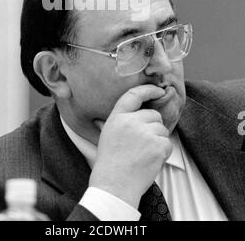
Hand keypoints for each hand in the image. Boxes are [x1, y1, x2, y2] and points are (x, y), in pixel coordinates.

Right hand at [89, 85, 171, 208]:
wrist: (114, 186)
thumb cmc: (110, 163)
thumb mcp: (108, 134)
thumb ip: (121, 121)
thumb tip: (133, 113)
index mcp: (117, 117)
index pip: (133, 95)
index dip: (148, 90)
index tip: (158, 90)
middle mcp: (131, 121)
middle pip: (154, 115)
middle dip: (153, 127)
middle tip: (142, 145)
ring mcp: (145, 133)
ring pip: (162, 129)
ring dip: (158, 141)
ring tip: (144, 154)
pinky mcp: (157, 145)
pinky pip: (168, 143)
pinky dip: (163, 152)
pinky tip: (150, 160)